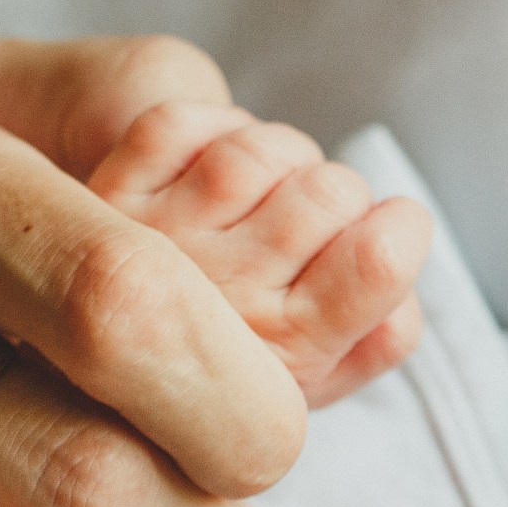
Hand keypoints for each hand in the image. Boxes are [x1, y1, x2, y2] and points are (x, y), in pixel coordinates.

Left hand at [88, 102, 430, 406]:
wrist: (105, 369)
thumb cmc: (232, 366)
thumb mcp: (322, 382)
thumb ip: (382, 341)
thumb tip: (402, 278)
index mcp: (291, 351)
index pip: (378, 260)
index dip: (402, 228)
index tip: (388, 231)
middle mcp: (226, 298)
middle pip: (331, 191)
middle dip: (341, 193)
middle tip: (319, 220)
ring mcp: (164, 242)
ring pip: (260, 150)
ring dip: (280, 155)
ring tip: (271, 191)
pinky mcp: (114, 194)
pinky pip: (183, 124)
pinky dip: (212, 128)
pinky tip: (215, 167)